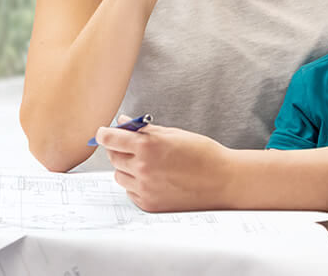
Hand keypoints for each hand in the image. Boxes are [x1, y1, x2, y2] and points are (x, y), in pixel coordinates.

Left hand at [96, 119, 234, 211]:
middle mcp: (142, 168)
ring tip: (147, 164)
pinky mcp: (149, 204)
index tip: (104, 133)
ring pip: (119, 175)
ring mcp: (145, 188)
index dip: (104, 134)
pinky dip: (136, 184)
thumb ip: (143, 130)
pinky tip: (154, 179)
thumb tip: (122, 123)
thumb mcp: (173, 134)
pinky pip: (130, 192)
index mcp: (147, 146)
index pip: (110, 138)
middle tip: (131, 147)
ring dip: (126, 168)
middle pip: (113, 157)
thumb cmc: (202, 154)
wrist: (224, 181)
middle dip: (119, 149)